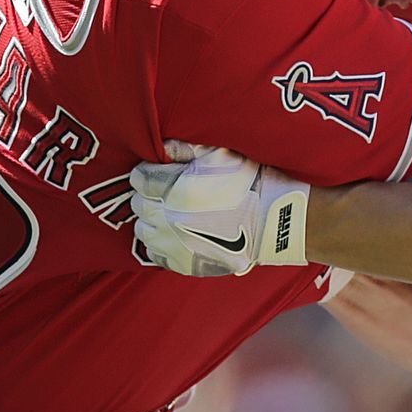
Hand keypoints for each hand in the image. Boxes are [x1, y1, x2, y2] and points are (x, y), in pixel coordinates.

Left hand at [129, 144, 310, 276]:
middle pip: (138, 204)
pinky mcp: (183, 264)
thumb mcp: (219, 153)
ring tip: (167, 213)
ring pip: (143, 230)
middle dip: (148, 195)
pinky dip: (159, 244)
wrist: (273, 221)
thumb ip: (185, 148)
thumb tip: (162, 148)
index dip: (147, 172)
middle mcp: (167, 218)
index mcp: (173, 189)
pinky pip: (155, 254)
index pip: (139, 178)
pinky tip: (173, 235)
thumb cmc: (248, 182)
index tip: (158, 172)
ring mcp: (173, 244)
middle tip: (165, 192)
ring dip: (150, 220)